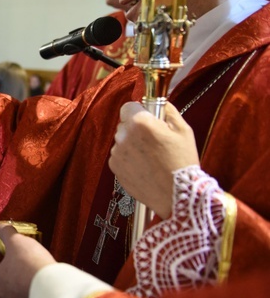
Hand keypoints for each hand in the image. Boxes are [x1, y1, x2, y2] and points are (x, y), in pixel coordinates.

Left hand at [0, 225, 55, 297]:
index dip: (12, 260)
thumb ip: (7, 233)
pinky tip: (48, 281)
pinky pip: (37, 295)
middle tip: (33, 262)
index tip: (22, 255)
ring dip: (33, 280)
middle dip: (23, 271)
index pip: (2, 269)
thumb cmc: (28, 262)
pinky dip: (42, 288)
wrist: (50, 283)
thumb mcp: (15, 241)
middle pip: (14, 280)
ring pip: (26, 288)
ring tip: (42, 271)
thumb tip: (2, 226)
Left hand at [109, 102, 199, 218]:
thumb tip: (161, 103)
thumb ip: (168, 111)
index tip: (146, 118)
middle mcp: (124, 136)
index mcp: (141, 123)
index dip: (138, 111)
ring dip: (132, 145)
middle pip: (125, 124)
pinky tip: (144, 167)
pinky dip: (128, 159)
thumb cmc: (182, 162)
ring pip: (122, 141)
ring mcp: (117, 153)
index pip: (128, 107)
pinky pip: (119, 156)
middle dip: (136, 129)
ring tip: (151, 157)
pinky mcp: (114, 167)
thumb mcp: (183, 130)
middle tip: (153, 140)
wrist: (176, 194)